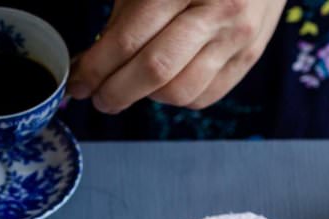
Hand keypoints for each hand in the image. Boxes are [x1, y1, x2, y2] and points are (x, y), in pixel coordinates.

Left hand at [68, 0, 286, 113]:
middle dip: (117, 92)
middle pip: (155, 72)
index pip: (129, 39)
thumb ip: (125, 15)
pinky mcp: (249, 57)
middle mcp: (218, 11)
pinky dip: (176, 98)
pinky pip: (204, 97)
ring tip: (133, 86)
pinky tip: (164, 85)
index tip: (78, 83)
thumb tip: (95, 62)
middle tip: (99, 98)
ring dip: (146, 97)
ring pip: (180, 92)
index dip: (97, 68)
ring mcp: (238, 37)